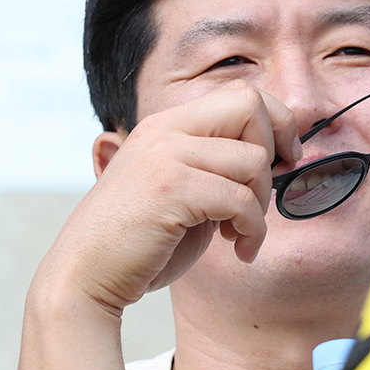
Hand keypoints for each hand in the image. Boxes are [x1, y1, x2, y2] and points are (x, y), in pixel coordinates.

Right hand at [39, 80, 300, 312]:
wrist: (86, 276)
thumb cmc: (140, 243)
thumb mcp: (182, 190)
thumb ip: (217, 167)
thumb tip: (277, 155)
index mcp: (167, 126)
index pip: (241, 93)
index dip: (276, 123)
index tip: (283, 160)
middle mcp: (165, 131)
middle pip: (250, 105)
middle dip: (275, 151)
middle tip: (263, 196)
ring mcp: (165, 156)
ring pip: (253, 160)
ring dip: (260, 205)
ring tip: (240, 233)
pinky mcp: (170, 190)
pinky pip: (241, 199)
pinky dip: (252, 230)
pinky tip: (238, 249)